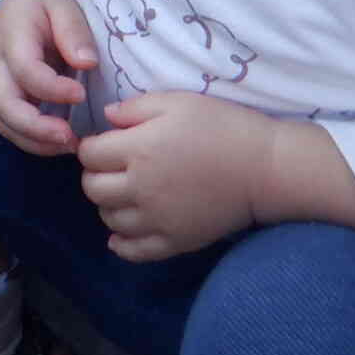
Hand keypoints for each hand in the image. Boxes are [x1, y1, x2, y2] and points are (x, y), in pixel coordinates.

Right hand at [0, 0, 95, 155]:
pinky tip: (60, 143)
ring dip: (35, 141)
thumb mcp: (61, 4)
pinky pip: (12, 126)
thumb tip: (86, 63)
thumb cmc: (42, 3)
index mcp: (12, 37)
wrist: (16, 2)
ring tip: (70, 145)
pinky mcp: (6, 97)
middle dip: (36, 129)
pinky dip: (34, 141)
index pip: (25, 70)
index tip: (81, 95)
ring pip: (5, 122)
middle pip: (3, 105)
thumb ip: (73, 31)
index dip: (52, 88)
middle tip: (70, 138)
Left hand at [78, 92, 267, 261]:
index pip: (89, 154)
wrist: (264, 168)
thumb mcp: (178, 102)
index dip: (92, 146)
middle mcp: (141, 188)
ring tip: (124, 192)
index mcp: (139, 150)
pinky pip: (134, 252)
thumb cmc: (222, 127)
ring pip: (109, 219)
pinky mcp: (175, 242)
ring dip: (109, 205)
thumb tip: (106, 116)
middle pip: (93, 189)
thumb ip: (136, 107)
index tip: (104, 142)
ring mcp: (157, 220)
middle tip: (112, 166)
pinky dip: (121, 244)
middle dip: (95, 175)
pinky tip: (122, 233)